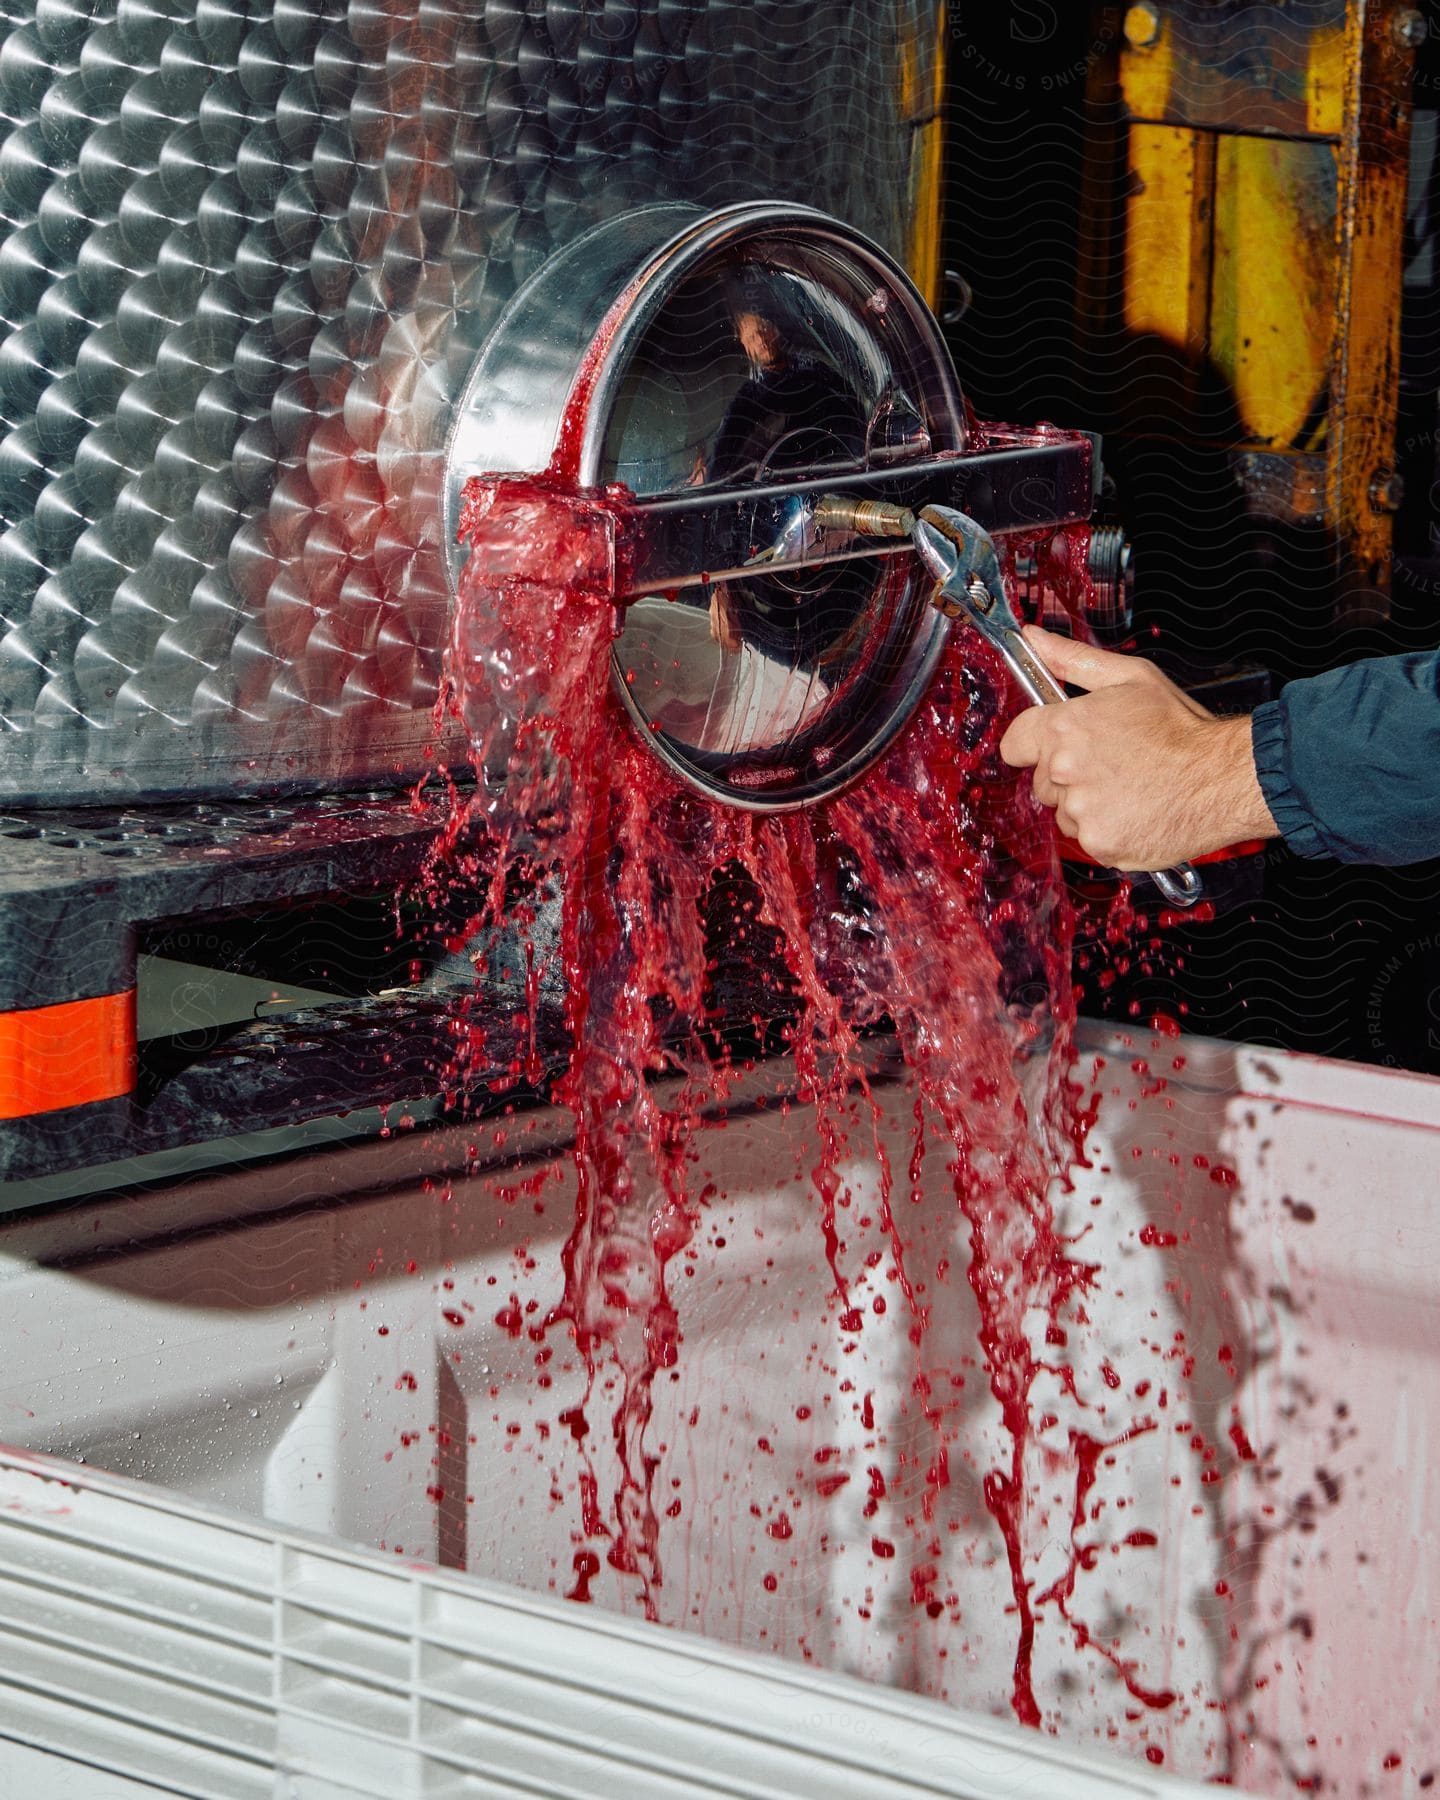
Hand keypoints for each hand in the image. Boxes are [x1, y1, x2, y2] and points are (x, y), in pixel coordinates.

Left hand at [997, 626, 1276, 868]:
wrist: (1223, 775)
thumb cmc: (1181, 727)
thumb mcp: (1130, 679)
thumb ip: (1072, 660)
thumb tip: (1034, 639)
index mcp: (1065, 727)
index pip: (1014, 743)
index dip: (1034, 745)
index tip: (1054, 748)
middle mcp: (1065, 771)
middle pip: (1043, 782)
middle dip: (1069, 777)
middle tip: (1114, 766)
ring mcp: (1081, 810)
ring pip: (1066, 813)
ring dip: (1089, 806)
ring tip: (1131, 790)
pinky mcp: (1100, 843)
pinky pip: (1089, 839)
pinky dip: (1110, 832)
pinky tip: (1138, 812)